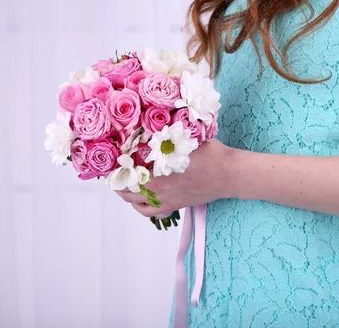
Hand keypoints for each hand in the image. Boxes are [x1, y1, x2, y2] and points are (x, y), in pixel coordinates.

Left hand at [114, 139, 235, 216]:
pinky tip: (139, 199)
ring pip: (134, 202)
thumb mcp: (187, 138)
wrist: (228, 174)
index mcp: (157, 170)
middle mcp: (158, 187)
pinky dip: (139, 207)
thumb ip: (167, 135)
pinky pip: (149, 212)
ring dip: (126, 194)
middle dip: (117, 181)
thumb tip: (152, 126)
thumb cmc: (210, 154)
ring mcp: (165, 199)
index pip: (126, 172)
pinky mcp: (174, 206)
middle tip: (114, 172)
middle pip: (126, 189)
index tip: (111, 161)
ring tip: (123, 185)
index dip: (115, 167)